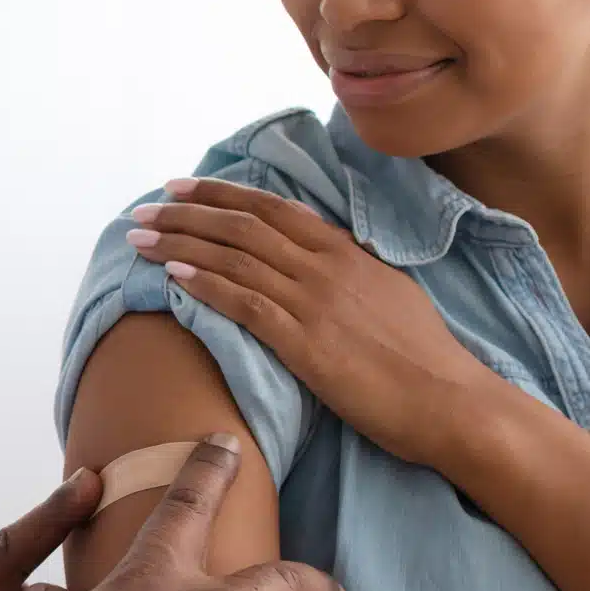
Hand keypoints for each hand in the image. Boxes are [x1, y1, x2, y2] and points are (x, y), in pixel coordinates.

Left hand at [124, 177, 494, 466]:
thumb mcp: (389, 294)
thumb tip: (327, 257)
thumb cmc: (424, 358)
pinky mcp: (306, 343)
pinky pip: (245, 303)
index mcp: (346, 252)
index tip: (181, 188)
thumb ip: (351, 272)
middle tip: (143, 210)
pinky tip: (172, 276)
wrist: (451, 401)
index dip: (222, 195)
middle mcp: (326, 267)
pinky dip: (205, 284)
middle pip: (243, 226)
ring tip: (139, 238)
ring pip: (235, 258)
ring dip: (180, 244)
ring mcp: (315, 302)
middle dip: (186, 214)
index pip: (272, 209)